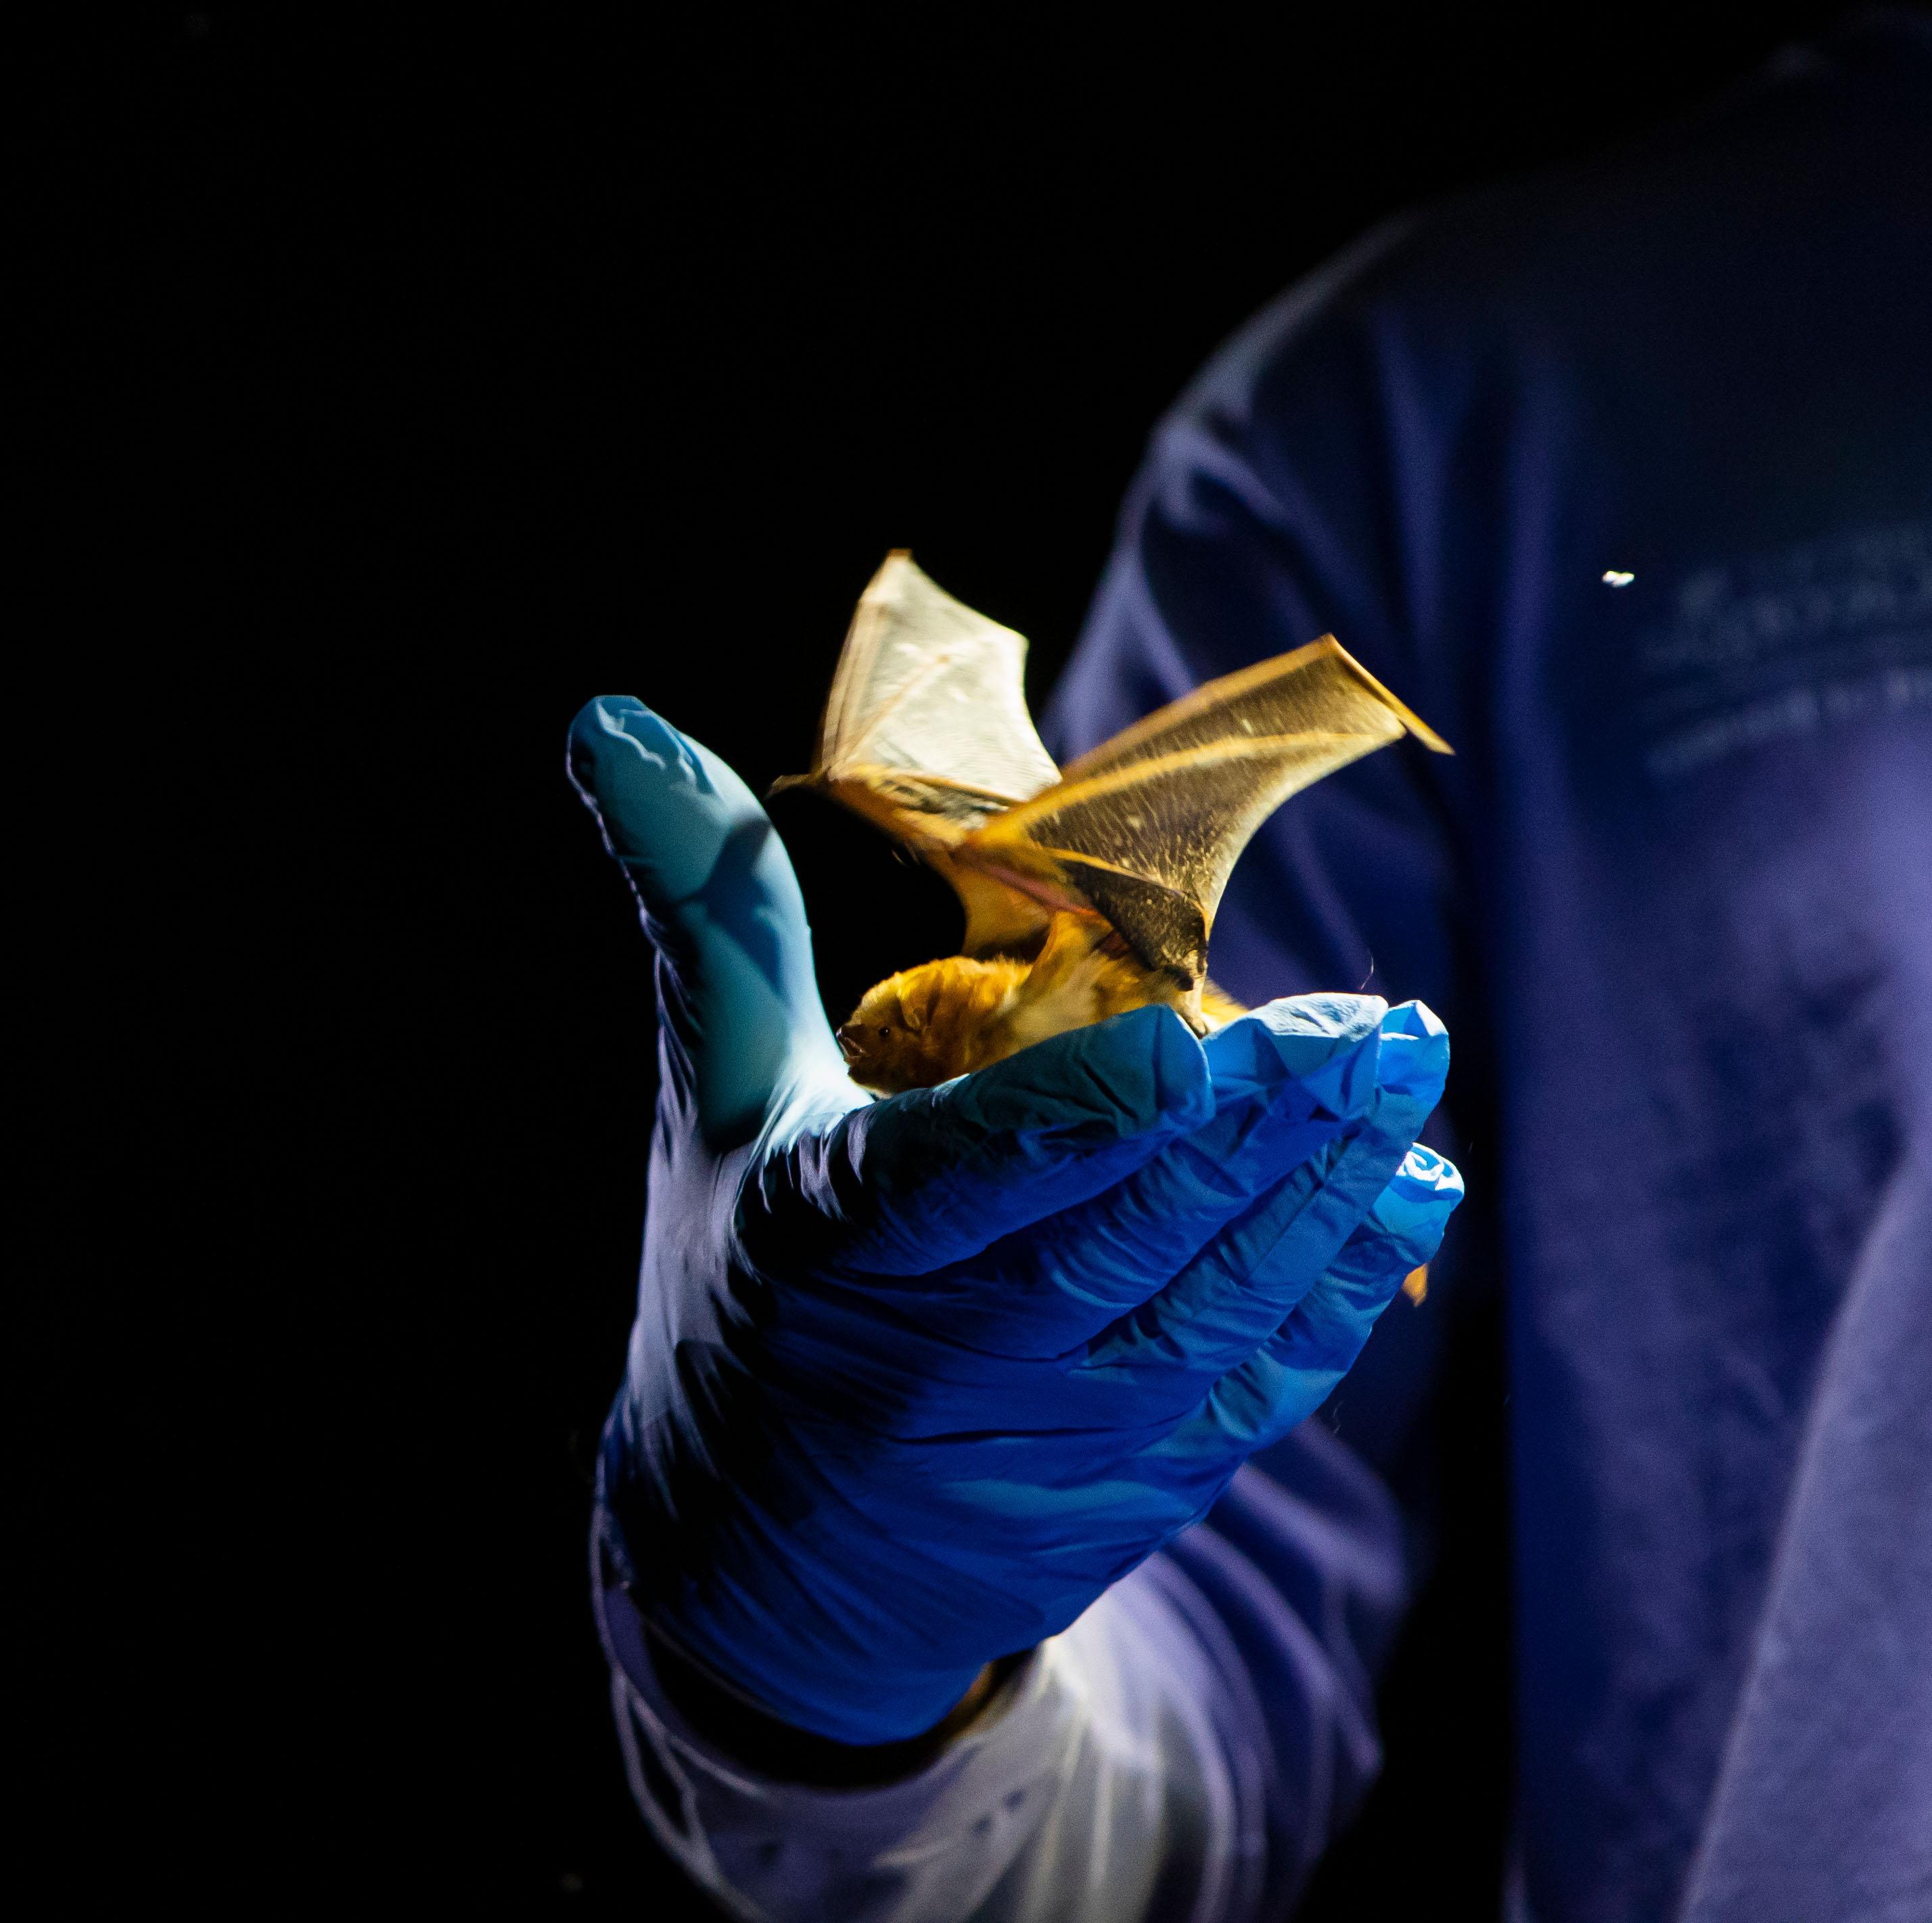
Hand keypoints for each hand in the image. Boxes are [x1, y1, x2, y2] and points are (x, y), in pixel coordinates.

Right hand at [569, 696, 1462, 1745]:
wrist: (762, 1555)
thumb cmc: (740, 1281)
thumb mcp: (718, 1101)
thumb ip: (708, 915)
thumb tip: (614, 717)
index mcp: (826, 1243)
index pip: (956, 1176)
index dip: (1072, 1118)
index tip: (1183, 1043)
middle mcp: (940, 1358)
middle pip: (1124, 1234)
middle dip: (1262, 1127)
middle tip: (1374, 1020)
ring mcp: (1046, 1437)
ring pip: (1212, 1307)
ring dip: (1324, 1192)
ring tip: (1403, 1068)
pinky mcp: (1128, 1487)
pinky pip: (1254, 1390)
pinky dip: (1338, 1291)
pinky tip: (1405, 1195)